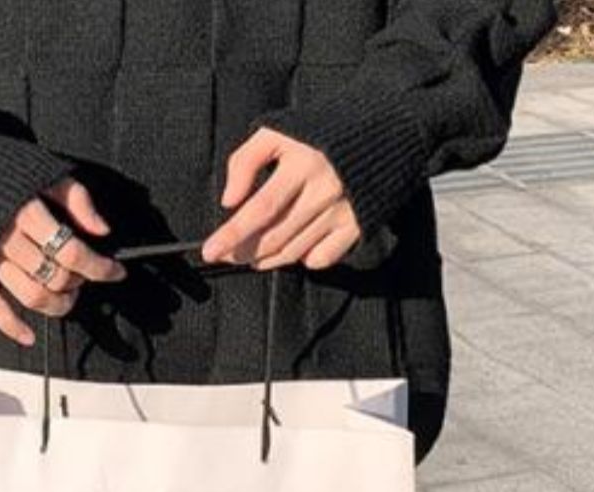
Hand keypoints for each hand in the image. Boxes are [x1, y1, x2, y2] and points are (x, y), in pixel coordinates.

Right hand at [0, 176, 126, 346]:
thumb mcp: (44, 172)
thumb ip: (76, 198)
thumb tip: (102, 229)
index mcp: (27, 212)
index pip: (73, 251)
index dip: (100, 266)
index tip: (115, 271)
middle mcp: (7, 238)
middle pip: (56, 276)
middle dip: (79, 282)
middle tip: (86, 276)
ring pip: (31, 296)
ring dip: (57, 305)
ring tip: (67, 297)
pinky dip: (11, 326)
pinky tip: (29, 335)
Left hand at [201, 127, 360, 270]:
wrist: (383, 128)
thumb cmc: (319, 130)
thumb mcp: (277, 130)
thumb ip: (245, 161)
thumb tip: (228, 201)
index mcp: (304, 163)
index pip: (260, 209)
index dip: (232, 234)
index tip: (210, 252)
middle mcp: (326, 191)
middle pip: (275, 235)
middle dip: (243, 252)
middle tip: (224, 255)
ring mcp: (345, 211)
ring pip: (295, 251)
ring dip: (265, 260)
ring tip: (249, 256)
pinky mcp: (360, 224)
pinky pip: (324, 257)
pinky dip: (302, 260)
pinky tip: (289, 250)